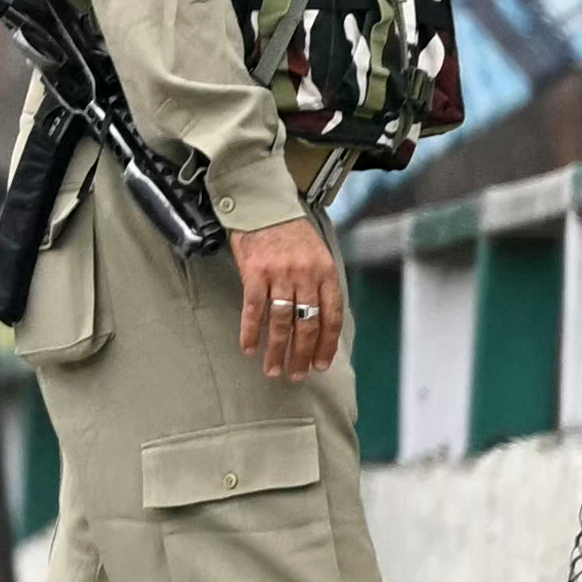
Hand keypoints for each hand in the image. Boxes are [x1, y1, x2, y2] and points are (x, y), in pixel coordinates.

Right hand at [229, 217, 346, 381]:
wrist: (262, 206)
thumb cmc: (291, 233)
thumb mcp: (317, 254)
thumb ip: (321, 285)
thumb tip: (321, 325)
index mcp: (326, 271)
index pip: (332, 316)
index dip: (326, 345)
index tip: (320, 365)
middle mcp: (305, 274)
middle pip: (307, 324)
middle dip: (302, 355)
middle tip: (296, 376)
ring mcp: (280, 273)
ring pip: (282, 322)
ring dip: (277, 351)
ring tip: (273, 370)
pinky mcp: (255, 272)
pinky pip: (254, 310)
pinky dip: (251, 332)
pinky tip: (249, 349)